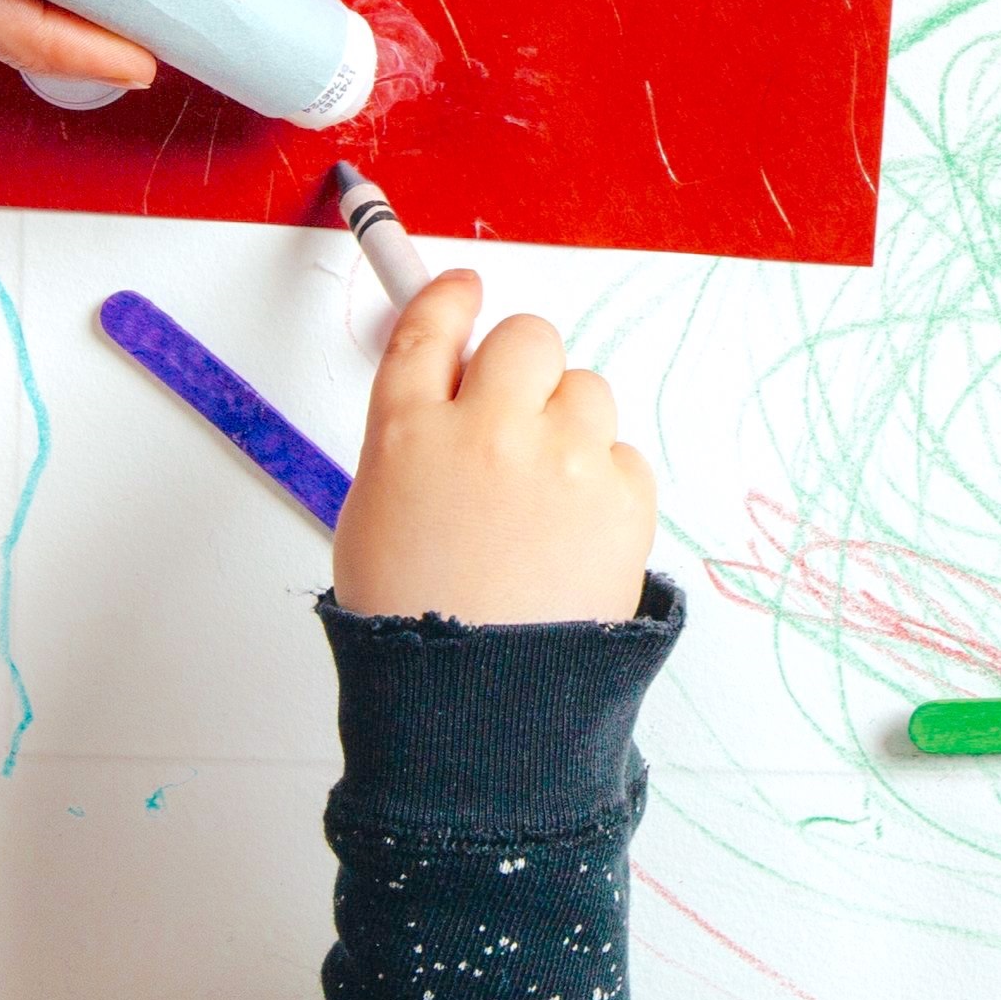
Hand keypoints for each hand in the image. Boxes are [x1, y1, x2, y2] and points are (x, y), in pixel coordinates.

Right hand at [334, 269, 654, 625]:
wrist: (481, 707)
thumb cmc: (417, 620)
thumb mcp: (376, 516)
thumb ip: (413, 437)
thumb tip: (452, 387)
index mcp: (408, 434)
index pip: (430, 328)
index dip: (450, 301)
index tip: (464, 293)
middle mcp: (486, 430)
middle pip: (525, 337)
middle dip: (521, 367)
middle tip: (514, 418)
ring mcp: (560, 458)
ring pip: (586, 389)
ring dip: (568, 426)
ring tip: (543, 502)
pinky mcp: (621, 494)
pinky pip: (623, 453)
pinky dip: (604, 484)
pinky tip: (572, 535)